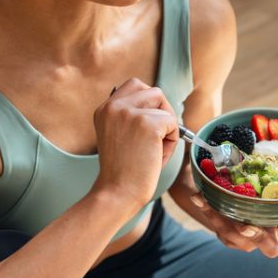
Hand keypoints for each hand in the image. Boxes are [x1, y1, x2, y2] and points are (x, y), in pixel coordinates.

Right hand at [91, 78, 179, 205]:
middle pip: (154, 92)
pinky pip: (173, 123)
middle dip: (162, 112)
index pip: (135, 85)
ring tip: (155, 149)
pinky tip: (157, 155)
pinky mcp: (148, 123)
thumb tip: (160, 101)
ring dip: (167, 127)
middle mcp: (114, 106)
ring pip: (165, 106)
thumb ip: (132, 116)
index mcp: (104, 108)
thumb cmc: (124, 170)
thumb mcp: (119, 135)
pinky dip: (172, 140)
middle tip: (158, 137)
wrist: (118, 193)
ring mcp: (130, 112)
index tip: (148, 125)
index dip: (149, 103)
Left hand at [188, 191, 277, 257]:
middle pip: (272, 249)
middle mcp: (269, 234)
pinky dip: (208, 209)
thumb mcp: (273, 173)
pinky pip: (218, 224)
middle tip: (250, 226)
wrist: (233, 195)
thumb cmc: (262, 182)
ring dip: (230, 224)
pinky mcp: (227, 236)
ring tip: (218, 207)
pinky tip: (198, 196)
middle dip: (261, 238)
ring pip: (241, 240)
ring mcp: (246, 239)